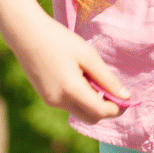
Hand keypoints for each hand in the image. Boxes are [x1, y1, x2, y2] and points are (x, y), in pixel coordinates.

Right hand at [7, 15, 130, 123]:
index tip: (127, 98)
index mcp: (71, 90)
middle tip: (112, 90)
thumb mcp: (88, 56)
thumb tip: (125, 97)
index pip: (101, 112)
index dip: (117, 108)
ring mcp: (50, 101)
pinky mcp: (45, 97)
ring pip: (79, 112)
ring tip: (92, 77)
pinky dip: (80, 99)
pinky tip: (79, 78)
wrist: (26, 34)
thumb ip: (107, 79)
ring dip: (92, 103)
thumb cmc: (59, 40)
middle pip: (91, 118)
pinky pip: (69, 105)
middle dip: (105, 109)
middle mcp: (59, 101)